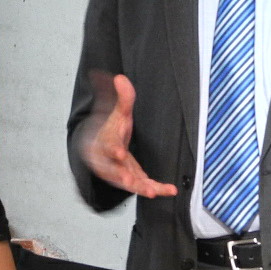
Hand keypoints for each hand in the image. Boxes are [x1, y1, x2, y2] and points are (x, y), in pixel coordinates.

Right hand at [78, 73, 176, 198]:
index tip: (119, 153)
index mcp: (104, 142)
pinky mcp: (133, 179)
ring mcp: (121, 173)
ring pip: (129, 182)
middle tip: (129, 181)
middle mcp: (110, 161)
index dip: (113, 150)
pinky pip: (144, 186)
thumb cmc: (110, 129)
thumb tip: (120, 78)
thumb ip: (123, 98)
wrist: (100, 147)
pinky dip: (158, 189)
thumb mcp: (117, 112)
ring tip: (151, 192)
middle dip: (122, 176)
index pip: (108, 146)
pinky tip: (171, 191)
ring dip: (139, 187)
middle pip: (114, 170)